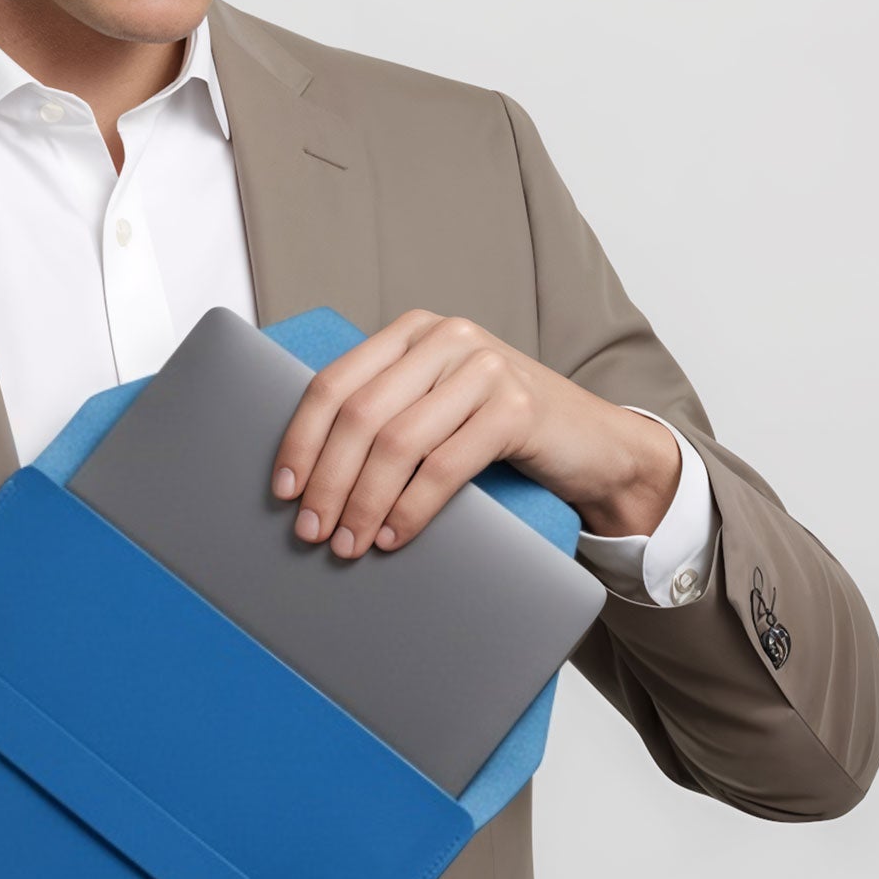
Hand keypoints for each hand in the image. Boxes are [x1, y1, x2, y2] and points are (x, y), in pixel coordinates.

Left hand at [270, 309, 680, 553]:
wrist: (595, 446)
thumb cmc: (502, 433)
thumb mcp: (437, 408)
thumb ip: (387, 414)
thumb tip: (307, 477)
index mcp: (413, 333)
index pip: (334, 383)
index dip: (300, 440)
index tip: (283, 491)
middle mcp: (446, 339)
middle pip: (360, 415)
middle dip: (327, 481)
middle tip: (312, 533)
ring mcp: (484, 368)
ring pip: (396, 443)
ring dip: (362, 502)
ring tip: (348, 545)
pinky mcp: (516, 408)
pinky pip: (443, 466)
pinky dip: (411, 509)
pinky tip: (393, 537)